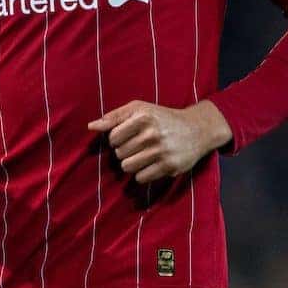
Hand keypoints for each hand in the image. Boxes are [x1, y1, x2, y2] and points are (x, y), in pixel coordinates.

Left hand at [88, 100, 232, 183]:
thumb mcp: (139, 109)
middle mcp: (153, 134)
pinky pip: (141, 178)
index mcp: (143, 117)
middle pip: (119, 154)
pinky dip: (142, 173)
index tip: (126, 136)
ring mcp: (162, 151)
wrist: (195, 129)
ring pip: (128, 167)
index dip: (116, 139)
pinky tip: (151, 164)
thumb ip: (113, 116)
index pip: (113, 137)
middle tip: (137, 145)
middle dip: (124, 151)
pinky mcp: (170, 167)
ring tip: (142, 155)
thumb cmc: (161, 117)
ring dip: (131, 164)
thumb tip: (91, 126)